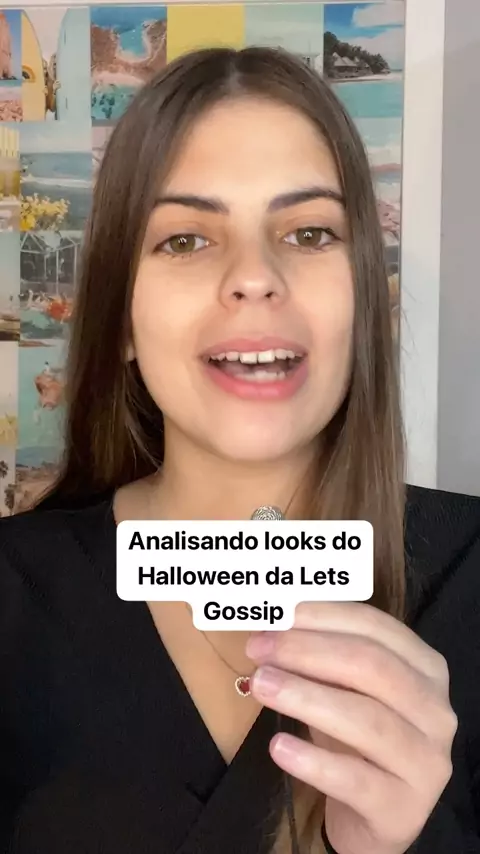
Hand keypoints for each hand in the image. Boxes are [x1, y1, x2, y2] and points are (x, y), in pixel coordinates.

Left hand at [246, 602, 456, 853]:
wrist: (373, 815)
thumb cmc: (357, 737)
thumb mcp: (344, 689)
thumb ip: (321, 657)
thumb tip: (274, 626)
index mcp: (427, 668)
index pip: (376, 628)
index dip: (324, 617)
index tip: (277, 614)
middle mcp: (437, 711)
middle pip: (371, 667)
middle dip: (308, 651)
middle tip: (259, 649)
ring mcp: (426, 762)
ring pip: (367, 720)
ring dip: (306, 697)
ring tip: (259, 685)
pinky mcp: (402, 809)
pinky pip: (355, 780)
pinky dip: (313, 761)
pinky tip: (278, 746)